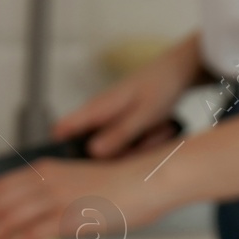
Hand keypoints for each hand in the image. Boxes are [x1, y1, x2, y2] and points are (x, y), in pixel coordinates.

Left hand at [0, 147, 184, 238]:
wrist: (146, 181)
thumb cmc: (120, 186)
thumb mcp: (77, 183)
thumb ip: (55, 195)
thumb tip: (39, 218)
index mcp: (45, 170)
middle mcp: (45, 180)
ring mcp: (56, 198)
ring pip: (7, 218)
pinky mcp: (69, 217)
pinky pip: (29, 233)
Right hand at [54, 34, 202, 157]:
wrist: (178, 70)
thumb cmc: (160, 85)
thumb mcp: (143, 114)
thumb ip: (119, 134)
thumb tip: (92, 152)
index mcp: (97, 108)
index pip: (62, 129)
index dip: (60, 150)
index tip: (74, 169)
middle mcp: (98, 114)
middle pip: (92, 149)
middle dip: (116, 157)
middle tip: (142, 146)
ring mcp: (110, 120)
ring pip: (113, 150)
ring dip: (134, 149)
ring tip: (154, 133)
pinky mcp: (121, 124)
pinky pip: (126, 144)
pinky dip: (141, 144)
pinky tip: (155, 133)